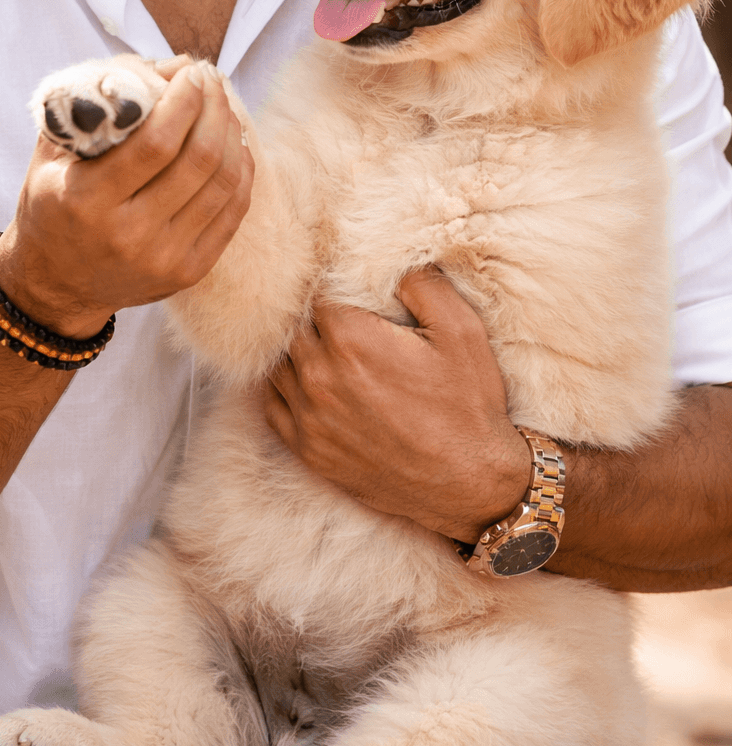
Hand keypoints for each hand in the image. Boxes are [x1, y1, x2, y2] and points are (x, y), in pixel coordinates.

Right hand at [0, 64, 253, 335]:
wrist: (55, 285)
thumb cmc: (52, 206)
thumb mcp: (52, 152)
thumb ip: (93, 103)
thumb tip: (162, 67)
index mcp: (87, 201)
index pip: (155, 143)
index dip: (184, 100)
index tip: (192, 71)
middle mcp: (128, 234)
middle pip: (198, 159)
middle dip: (214, 108)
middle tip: (212, 80)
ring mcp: (164, 258)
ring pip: (223, 182)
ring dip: (232, 134)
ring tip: (223, 107)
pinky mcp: (189, 272)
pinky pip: (232, 211)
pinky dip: (240, 170)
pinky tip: (234, 144)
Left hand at [264, 267, 529, 541]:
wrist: (471, 484)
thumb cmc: (468, 405)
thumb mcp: (461, 330)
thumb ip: (422, 283)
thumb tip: (393, 261)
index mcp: (351, 340)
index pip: (316, 293)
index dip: (331, 287)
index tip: (346, 291)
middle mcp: (320, 377)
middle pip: (293, 325)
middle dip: (313, 317)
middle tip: (338, 317)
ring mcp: (310, 418)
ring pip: (278, 363)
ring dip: (297, 350)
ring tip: (325, 347)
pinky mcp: (309, 451)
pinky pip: (274, 405)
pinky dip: (284, 388)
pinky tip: (307, 381)